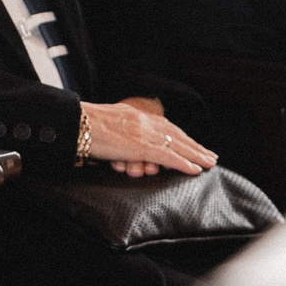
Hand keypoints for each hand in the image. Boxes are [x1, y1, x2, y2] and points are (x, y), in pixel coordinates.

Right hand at [82, 102, 217, 177]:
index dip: (182, 137)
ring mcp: (143, 133)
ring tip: (209, 163)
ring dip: (195, 155)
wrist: (75, 124)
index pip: (166, 126)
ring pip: (177, 145)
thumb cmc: (84, 126)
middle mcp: (144, 121)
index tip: (193, 144)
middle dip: (194, 146)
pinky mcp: (140, 146)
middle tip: (210, 156)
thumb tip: (124, 147)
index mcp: (136, 116)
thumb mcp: (107, 125)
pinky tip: (195, 169)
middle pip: (176, 135)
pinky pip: (168, 156)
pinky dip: (183, 163)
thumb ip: (120, 133)